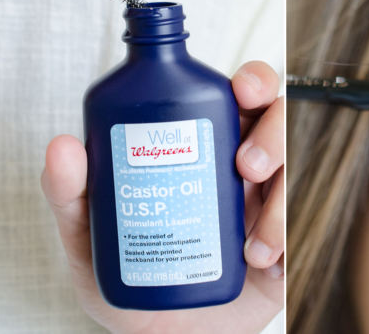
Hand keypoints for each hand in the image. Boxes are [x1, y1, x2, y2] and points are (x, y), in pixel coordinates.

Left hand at [41, 61, 283, 333]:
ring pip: (299, 172)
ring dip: (283, 195)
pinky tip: (259, 260)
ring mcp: (269, 205)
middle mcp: (243, 171)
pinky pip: (307, 224)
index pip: (238, 98)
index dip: (253, 82)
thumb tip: (62, 147)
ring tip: (252, 237)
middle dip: (275, 133)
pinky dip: (288, 237)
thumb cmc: (135, 285)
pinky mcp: (288, 245)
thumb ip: (74, 197)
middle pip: (280, 124)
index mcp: (204, 151)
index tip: (242, 90)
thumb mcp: (93, 242)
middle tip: (246, 165)